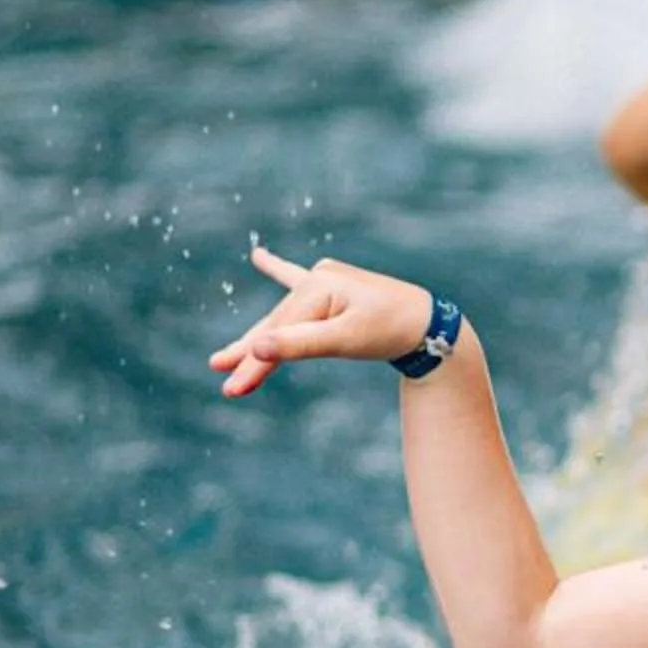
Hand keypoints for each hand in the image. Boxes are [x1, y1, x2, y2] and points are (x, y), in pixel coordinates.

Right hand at [208, 248, 433, 398]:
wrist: (428, 322)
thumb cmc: (389, 331)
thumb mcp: (344, 341)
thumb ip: (300, 344)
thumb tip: (257, 349)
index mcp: (317, 287)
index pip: (277, 334)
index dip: (254, 364)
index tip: (232, 390)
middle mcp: (316, 278)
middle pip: (276, 325)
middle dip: (249, 355)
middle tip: (219, 375)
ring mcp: (324, 279)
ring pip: (284, 317)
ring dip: (259, 337)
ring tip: (225, 357)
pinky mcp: (333, 286)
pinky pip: (298, 279)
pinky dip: (278, 270)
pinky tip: (259, 257)